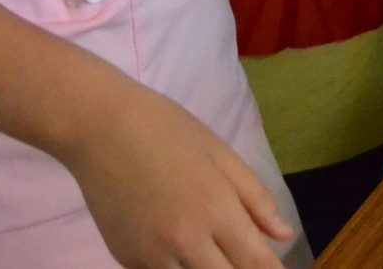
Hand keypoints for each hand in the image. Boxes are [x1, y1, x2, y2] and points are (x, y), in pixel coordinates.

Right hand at [69, 82, 298, 268]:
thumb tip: (283, 235)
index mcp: (215, 208)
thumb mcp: (219, 153)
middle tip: (241, 256)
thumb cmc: (165, 129)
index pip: (255, 262)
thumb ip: (255, 197)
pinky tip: (181, 252)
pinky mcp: (126, 259)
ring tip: (212, 253)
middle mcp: (186, 240)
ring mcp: (152, 254)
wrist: (98, 127)